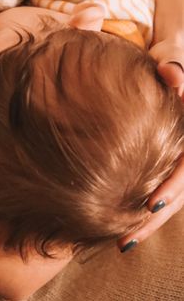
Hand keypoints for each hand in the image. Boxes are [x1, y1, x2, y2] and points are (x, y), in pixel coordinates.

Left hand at [118, 36, 183, 252]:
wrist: (167, 65)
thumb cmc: (168, 59)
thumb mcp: (172, 57)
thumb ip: (174, 64)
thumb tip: (172, 75)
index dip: (173, 186)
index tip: (151, 205)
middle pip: (182, 192)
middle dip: (156, 218)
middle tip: (127, 239)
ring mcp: (180, 159)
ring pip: (173, 200)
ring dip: (150, 223)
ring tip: (123, 242)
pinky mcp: (167, 164)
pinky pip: (160, 192)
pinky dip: (144, 212)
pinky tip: (122, 227)